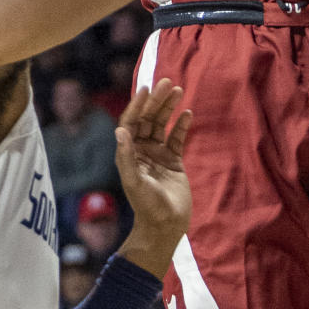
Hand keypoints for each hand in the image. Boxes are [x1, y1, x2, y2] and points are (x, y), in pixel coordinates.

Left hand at [115, 78, 191, 278]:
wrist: (165, 226)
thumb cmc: (147, 206)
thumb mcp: (135, 182)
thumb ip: (127, 156)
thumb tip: (120, 130)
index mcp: (130, 153)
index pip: (131, 122)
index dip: (137, 105)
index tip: (146, 89)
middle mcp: (142, 150)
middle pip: (148, 119)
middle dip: (156, 101)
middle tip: (167, 82)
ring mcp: (158, 155)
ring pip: (162, 125)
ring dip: (168, 108)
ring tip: (178, 90)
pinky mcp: (174, 162)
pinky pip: (177, 138)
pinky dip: (181, 126)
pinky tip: (187, 113)